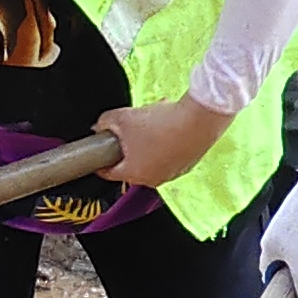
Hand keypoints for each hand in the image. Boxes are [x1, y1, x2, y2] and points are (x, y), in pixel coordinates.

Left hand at [95, 96, 227, 189]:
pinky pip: (170, 154)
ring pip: (151, 157)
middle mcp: (153, 179)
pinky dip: (166, 141)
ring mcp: (173, 173)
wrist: (199, 119)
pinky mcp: (188, 164)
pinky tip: (168, 125)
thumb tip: (99, 127)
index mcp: (133, 174)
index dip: (100, 160)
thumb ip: (104, 123)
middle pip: (131, 164)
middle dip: (126, 147)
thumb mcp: (121, 118)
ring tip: (151, 124)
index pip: (108, 173)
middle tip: (128, 131)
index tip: (98, 152)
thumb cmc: (161, 123)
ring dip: (147, 143)